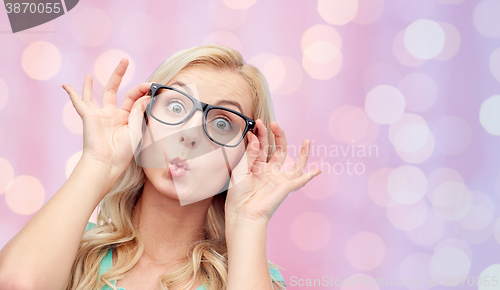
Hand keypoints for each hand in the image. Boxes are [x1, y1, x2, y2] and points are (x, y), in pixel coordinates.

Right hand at [62, 58, 150, 179]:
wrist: (107, 163)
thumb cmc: (123, 152)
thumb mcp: (136, 130)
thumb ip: (139, 112)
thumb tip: (147, 96)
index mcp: (126, 118)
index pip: (134, 98)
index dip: (142, 90)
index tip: (151, 85)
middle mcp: (112, 114)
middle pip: (115, 90)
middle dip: (119, 75)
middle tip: (124, 60)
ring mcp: (100, 115)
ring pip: (94, 95)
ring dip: (92, 84)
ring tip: (90, 75)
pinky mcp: (88, 116)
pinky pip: (79, 103)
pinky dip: (73, 94)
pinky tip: (66, 86)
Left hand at [224, 120, 321, 225]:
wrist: (243, 213)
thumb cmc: (238, 195)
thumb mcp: (240, 170)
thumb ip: (249, 154)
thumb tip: (256, 138)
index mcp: (256, 167)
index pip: (262, 146)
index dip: (260, 134)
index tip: (256, 124)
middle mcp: (269, 171)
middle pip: (278, 150)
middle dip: (277, 136)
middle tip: (273, 123)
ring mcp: (279, 179)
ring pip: (295, 163)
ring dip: (302, 152)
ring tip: (307, 140)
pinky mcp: (286, 187)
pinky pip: (301, 180)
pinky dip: (311, 175)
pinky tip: (319, 170)